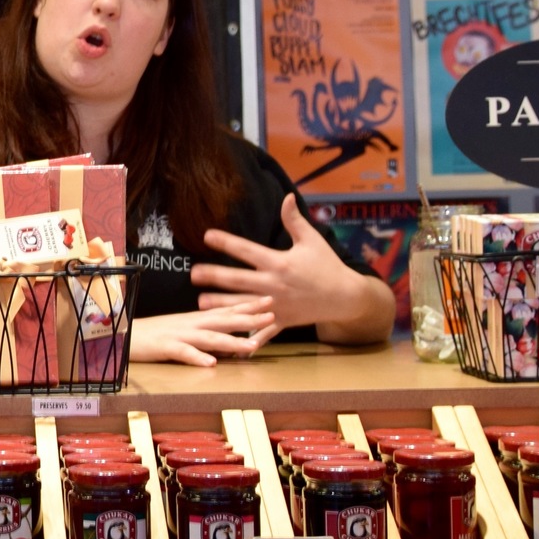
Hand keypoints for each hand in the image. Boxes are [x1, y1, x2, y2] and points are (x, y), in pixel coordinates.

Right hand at [130, 302, 280, 366]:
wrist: (122, 335)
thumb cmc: (153, 335)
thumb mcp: (182, 332)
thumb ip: (203, 336)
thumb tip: (227, 344)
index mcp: (195, 319)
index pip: (226, 311)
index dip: (248, 306)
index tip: (270, 301)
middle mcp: (190, 324)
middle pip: (224, 320)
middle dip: (249, 318)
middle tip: (272, 315)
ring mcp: (178, 334)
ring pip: (209, 338)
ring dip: (231, 341)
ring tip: (252, 346)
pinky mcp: (164, 347)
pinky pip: (183, 353)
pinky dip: (197, 357)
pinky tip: (211, 364)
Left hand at [193, 196, 393, 344]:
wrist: (345, 297)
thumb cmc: (327, 265)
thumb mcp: (312, 240)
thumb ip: (295, 220)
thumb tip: (287, 196)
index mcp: (279, 263)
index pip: (247, 250)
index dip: (226, 242)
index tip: (207, 235)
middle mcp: (274, 284)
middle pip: (238, 280)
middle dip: (214, 276)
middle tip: (193, 273)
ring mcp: (276, 305)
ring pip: (243, 306)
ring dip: (221, 305)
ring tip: (199, 304)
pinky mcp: (281, 321)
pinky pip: (261, 331)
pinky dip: (247, 339)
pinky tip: (230, 343)